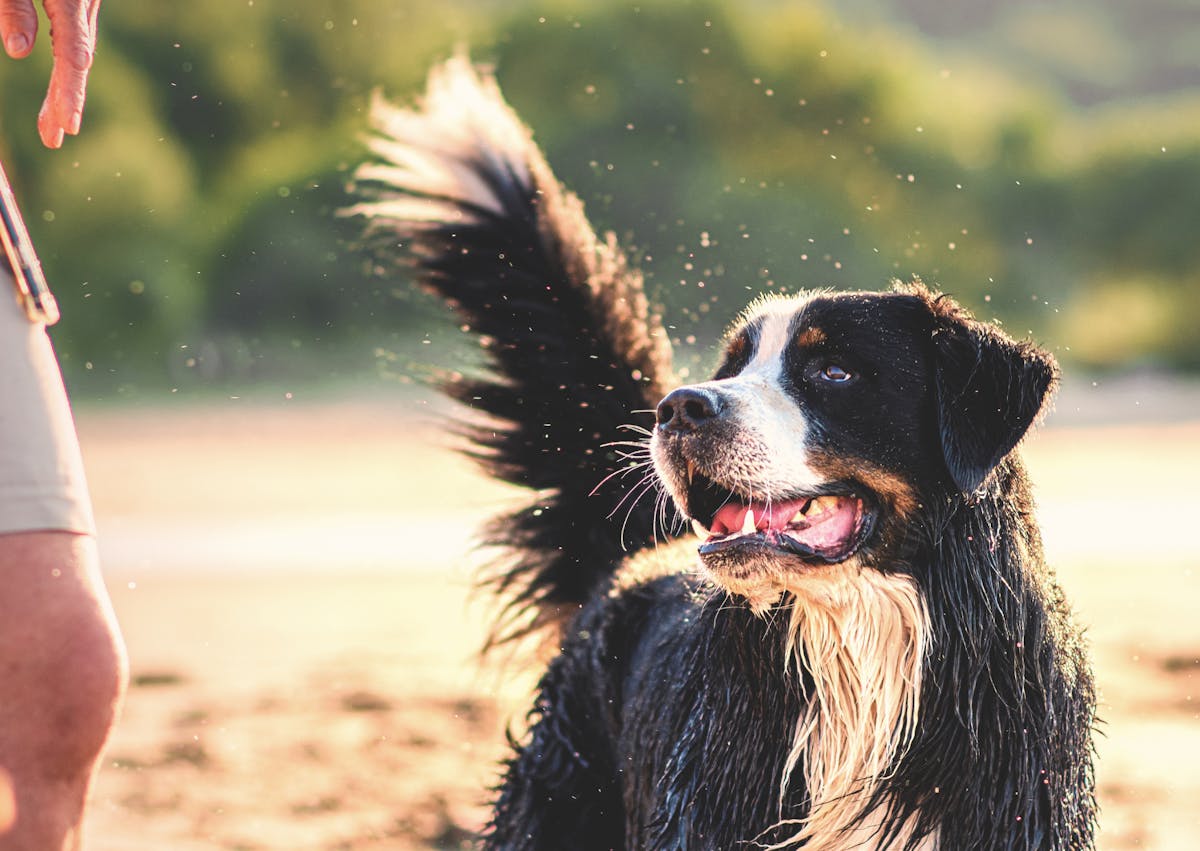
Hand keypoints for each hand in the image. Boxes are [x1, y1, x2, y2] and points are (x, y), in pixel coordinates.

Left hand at [0, 0, 100, 147]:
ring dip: (65, 89)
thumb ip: (14, 9)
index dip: (71, 92)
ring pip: (79, 53)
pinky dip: (67, 68)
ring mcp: (86, 4)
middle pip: (79, 61)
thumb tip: (19, 51)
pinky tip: (59, 87)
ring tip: (51, 125)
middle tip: (52, 140)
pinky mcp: (79, 3)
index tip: (69, 126)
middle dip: (66, 102)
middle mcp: (85, 5)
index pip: (73, 54)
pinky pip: (76, 40)